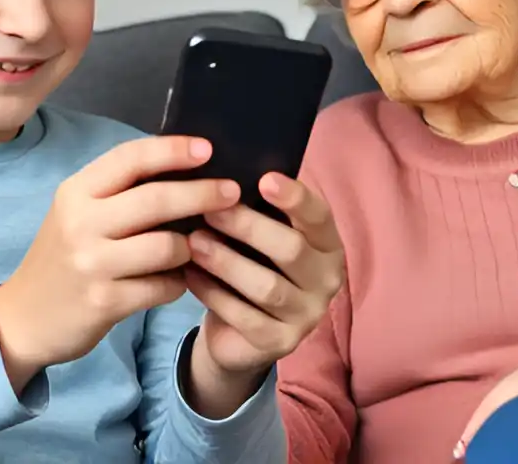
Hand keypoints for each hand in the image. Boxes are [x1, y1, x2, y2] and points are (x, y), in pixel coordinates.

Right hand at [0, 136, 238, 391]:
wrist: (24, 318)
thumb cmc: (64, 257)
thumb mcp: (78, 214)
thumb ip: (120, 192)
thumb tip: (185, 168)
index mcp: (76, 192)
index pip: (130, 158)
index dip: (173, 150)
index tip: (208, 149)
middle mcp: (81, 223)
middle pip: (157, 199)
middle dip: (204, 193)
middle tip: (233, 192)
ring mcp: (92, 264)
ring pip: (168, 246)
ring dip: (191, 248)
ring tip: (195, 248)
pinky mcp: (104, 302)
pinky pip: (164, 286)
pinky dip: (178, 282)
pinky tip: (175, 280)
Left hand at [181, 173, 344, 413]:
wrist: (240, 332)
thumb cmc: (252, 265)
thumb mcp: (261, 236)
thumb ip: (257, 210)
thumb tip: (225, 173)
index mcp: (327, 245)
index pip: (319, 217)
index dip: (295, 197)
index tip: (264, 179)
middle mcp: (326, 280)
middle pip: (291, 249)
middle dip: (248, 227)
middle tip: (210, 209)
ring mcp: (307, 315)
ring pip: (266, 286)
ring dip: (226, 261)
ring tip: (193, 242)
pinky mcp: (280, 343)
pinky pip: (245, 316)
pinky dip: (214, 294)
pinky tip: (189, 275)